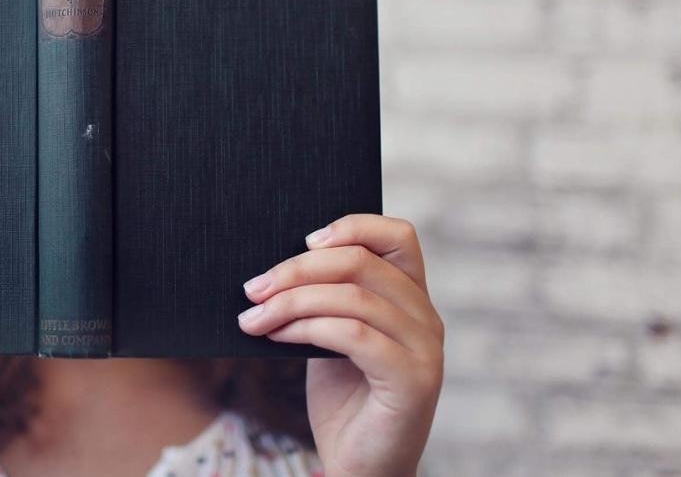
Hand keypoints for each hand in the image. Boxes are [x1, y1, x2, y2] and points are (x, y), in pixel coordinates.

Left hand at [237, 214, 442, 476]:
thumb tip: (273, 268)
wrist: (360, 466)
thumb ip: (323, 301)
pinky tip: (276, 336)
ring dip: (291, 302)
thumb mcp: (330, 338)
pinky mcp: (413, 380)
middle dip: (298, 269)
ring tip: (253, 317)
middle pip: (363, 262)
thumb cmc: (343, 402)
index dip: (352, 226)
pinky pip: (353, 334)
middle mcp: (426, 318)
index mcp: (411, 300)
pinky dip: (306, 328)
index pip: (398, 237)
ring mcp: (425, 349)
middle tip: (253, 287)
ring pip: (354, 297)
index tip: (304, 240)